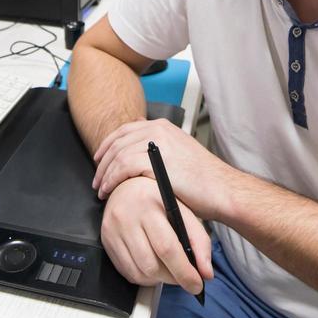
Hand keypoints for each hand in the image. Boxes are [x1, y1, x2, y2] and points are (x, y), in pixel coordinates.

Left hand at [92, 118, 231, 220]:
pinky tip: (109, 191)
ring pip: (117, 155)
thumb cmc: (203, 179)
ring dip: (104, 174)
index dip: (107, 146)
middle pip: (117, 142)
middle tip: (96, 180)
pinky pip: (122, 167)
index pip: (125, 130)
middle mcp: (157, 129)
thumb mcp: (178, 154)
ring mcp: (156, 143)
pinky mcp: (154, 159)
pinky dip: (112, 180)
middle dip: (102, 162)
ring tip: (101, 189)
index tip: (99, 160)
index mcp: (162, 126)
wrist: (221, 189)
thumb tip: (139, 151)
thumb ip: (158, 148)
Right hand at [100, 177, 213, 295]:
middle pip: (151, 265)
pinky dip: (143, 277)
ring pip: (138, 272)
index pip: (167, 248)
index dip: (184, 272)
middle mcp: (127, 217)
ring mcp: (113, 230)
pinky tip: (153, 267)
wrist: (126, 186)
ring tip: (169, 271)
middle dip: (173, 278)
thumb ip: (199, 240)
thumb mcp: (183, 210)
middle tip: (185, 279)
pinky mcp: (106, 241)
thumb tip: (206, 273)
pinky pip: (126, 272)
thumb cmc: (158, 200)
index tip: (196, 285)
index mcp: (149, 205)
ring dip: (158, 280)